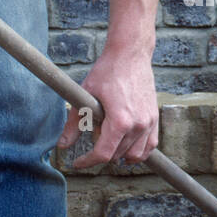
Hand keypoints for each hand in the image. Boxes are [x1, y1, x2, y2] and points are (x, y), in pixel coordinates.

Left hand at [58, 44, 158, 167]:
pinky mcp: (154, 118)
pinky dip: (138, 152)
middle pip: (116, 155)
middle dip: (101, 151)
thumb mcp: (85, 96)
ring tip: (108, 139)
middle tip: (92, 132)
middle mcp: (138, 125)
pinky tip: (126, 147)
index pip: (103, 154)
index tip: (78, 162)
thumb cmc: (107, 71)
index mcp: (120, 121)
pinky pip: (149, 146)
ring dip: (119, 154)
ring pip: (134, 155)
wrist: (130, 55)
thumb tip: (62, 145)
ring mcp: (149, 122)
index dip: (88, 161)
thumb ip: (74, 124)